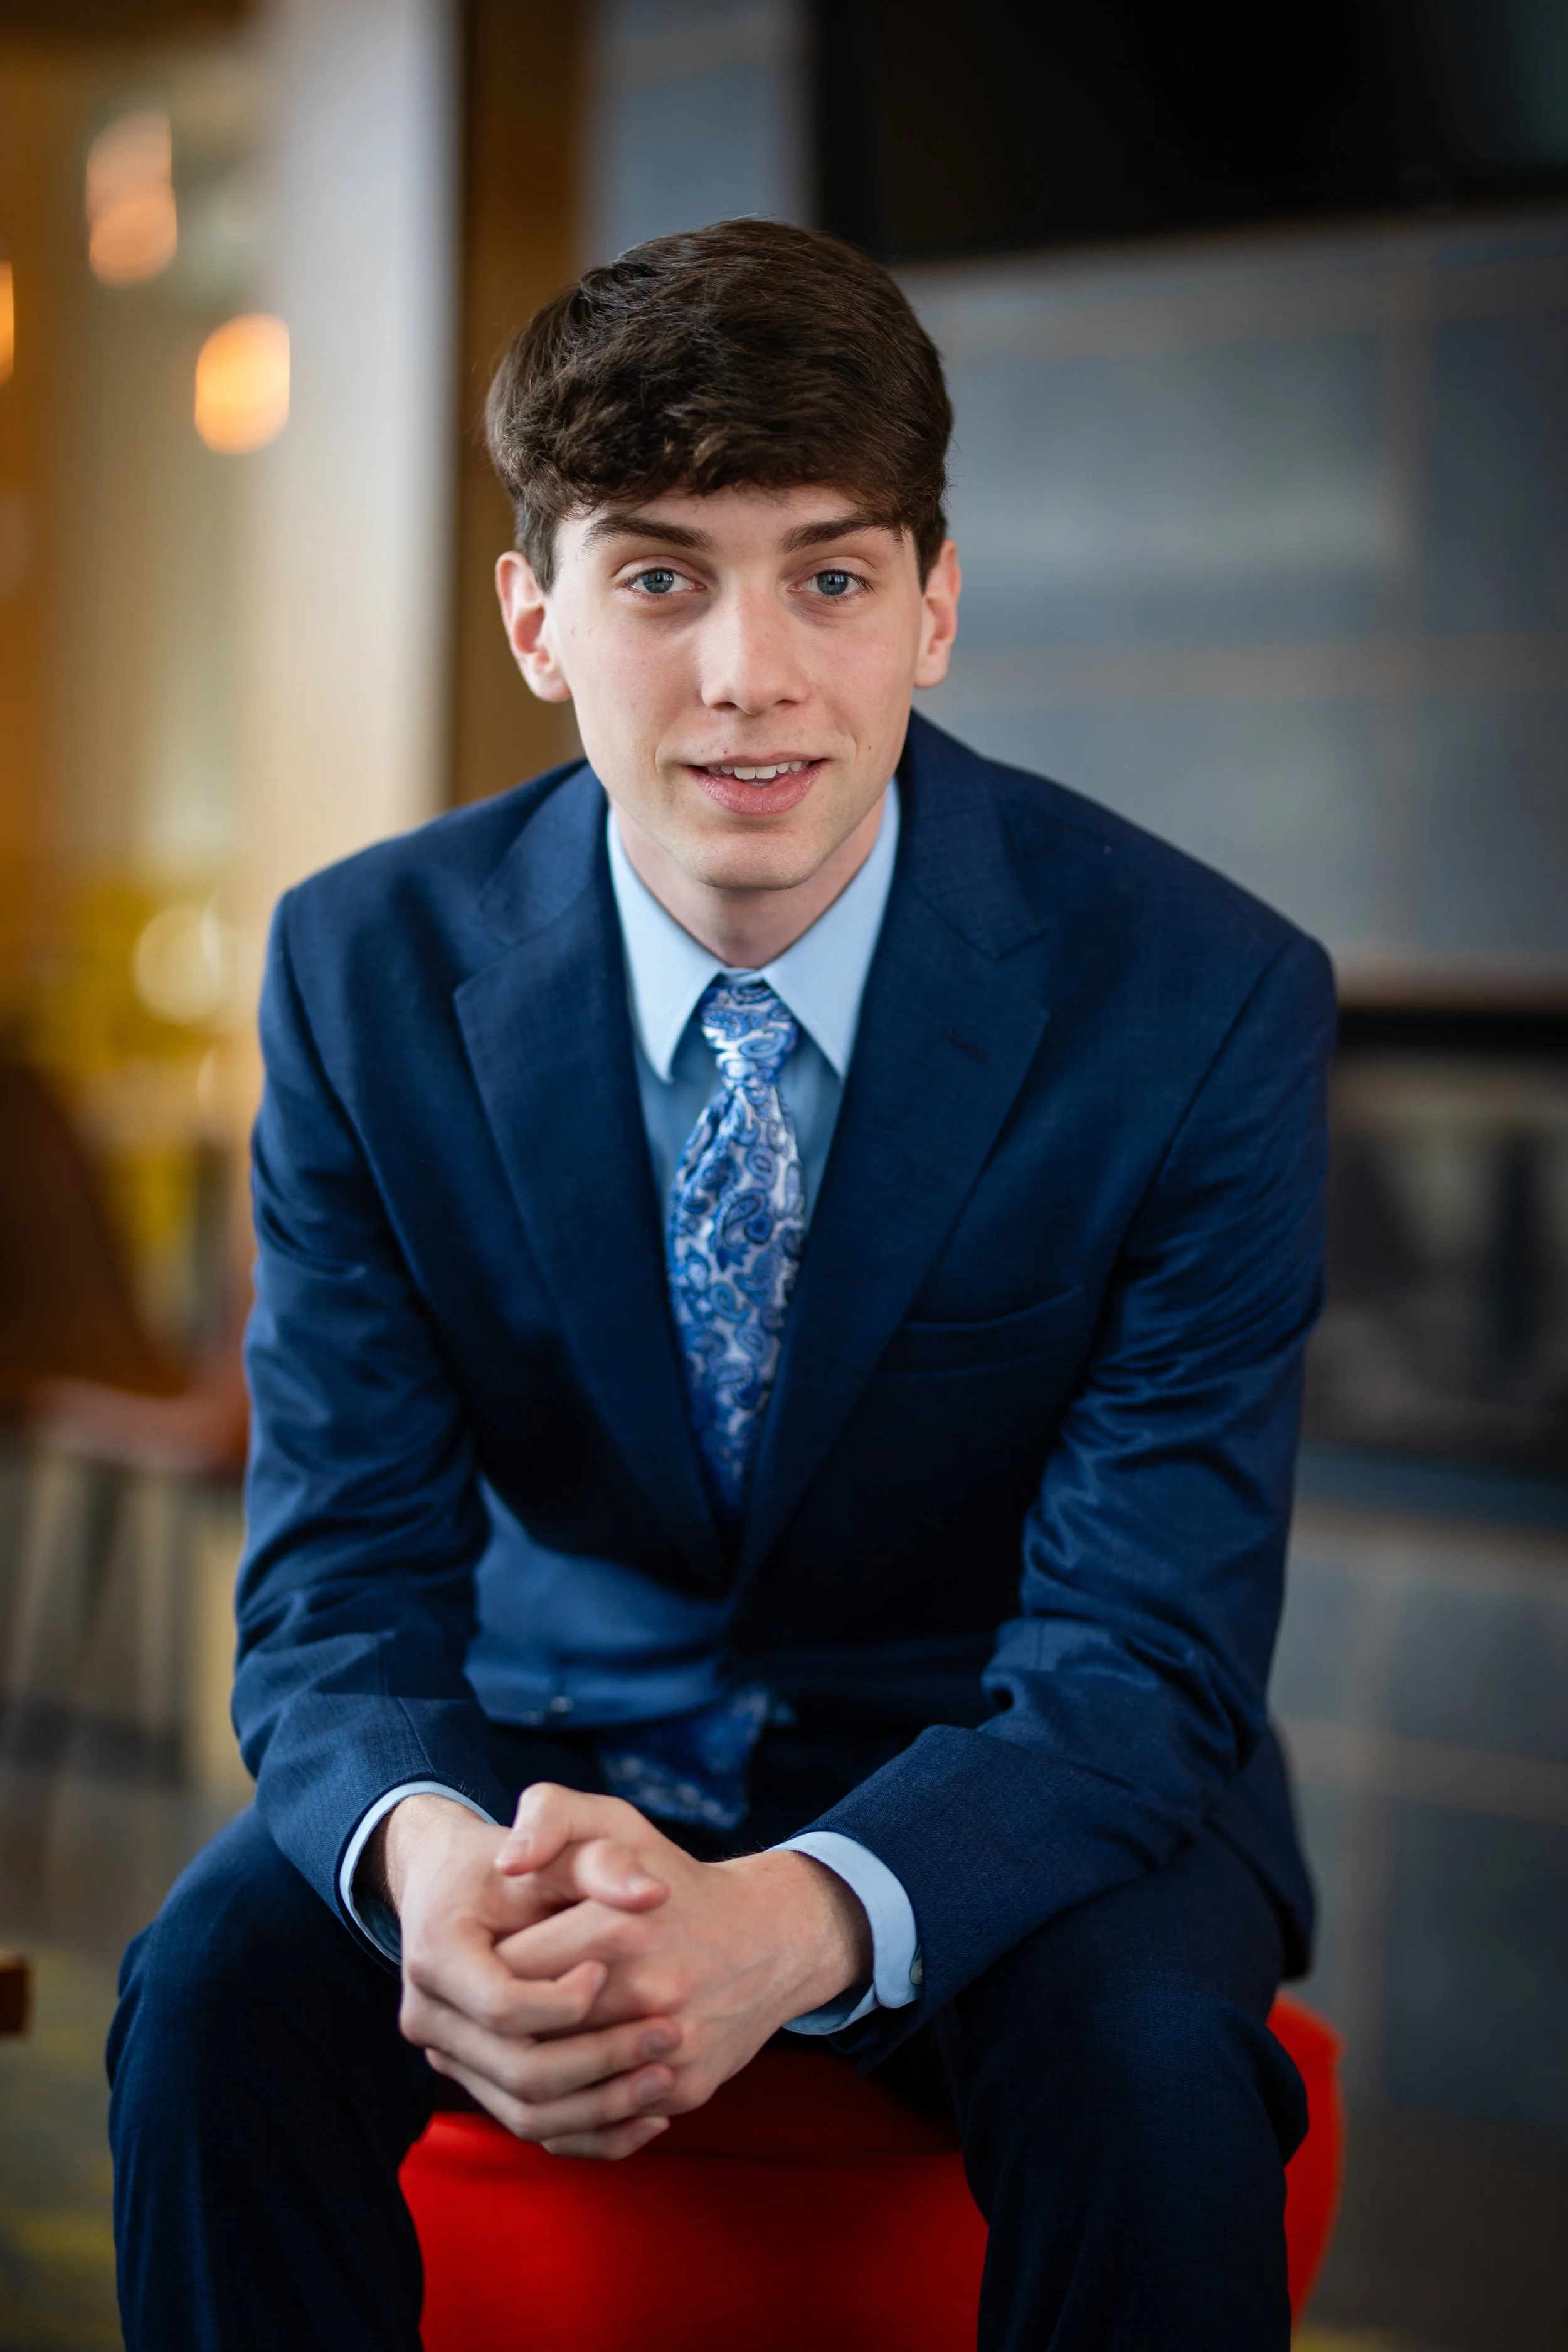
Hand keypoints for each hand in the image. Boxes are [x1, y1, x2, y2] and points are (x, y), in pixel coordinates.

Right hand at [376, 1793, 682, 2158]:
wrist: (460, 1884)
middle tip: (670, 2034)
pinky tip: (650, 2118)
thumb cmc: (517, 1862)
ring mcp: (448, 2056)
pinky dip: (591, 2132)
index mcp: (438, 1955)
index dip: (566, 2000)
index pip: (504, 2006)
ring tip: (666, 2078)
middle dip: (599, 2061)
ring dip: (602, 2107)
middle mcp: (428, 2017)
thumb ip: (601, 1860)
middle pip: (517, 2071)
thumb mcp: (558, 1844)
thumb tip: (652, 1894)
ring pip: (525, 2113)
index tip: (612, 1971)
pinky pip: (531, 2126)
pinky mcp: (474, 2080)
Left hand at [493, 1786, 872, 2147]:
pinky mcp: (685, 2088)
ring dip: (520, 2079)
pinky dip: (568, 2114)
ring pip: (559, 2094)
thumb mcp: (614, 1822)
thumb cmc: (675, 1878)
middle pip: (529, 2038)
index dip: (481, 1972)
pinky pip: (603, 2124)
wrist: (770, 1938)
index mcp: (618, 1927)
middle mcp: (649, 1991)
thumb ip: (551, 1815)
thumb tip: (507, 1864)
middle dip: (493, 2031)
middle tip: (480, 2016)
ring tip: (505, 2052)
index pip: (509, 1973)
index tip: (479, 1964)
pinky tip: (552, 2085)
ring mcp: (670, 2047)